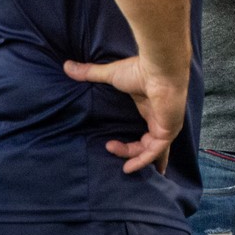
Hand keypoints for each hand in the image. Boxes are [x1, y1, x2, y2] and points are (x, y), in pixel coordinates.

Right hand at [64, 56, 186, 173]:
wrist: (159, 70)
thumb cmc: (140, 70)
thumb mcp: (111, 74)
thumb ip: (90, 73)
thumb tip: (67, 66)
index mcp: (150, 107)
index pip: (148, 128)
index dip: (140, 140)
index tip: (118, 144)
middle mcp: (160, 118)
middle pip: (151, 144)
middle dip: (138, 154)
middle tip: (117, 157)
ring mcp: (165, 125)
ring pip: (151, 149)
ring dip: (134, 156)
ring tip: (118, 161)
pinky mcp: (168, 131)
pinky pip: (155, 151)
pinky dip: (142, 161)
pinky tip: (128, 167)